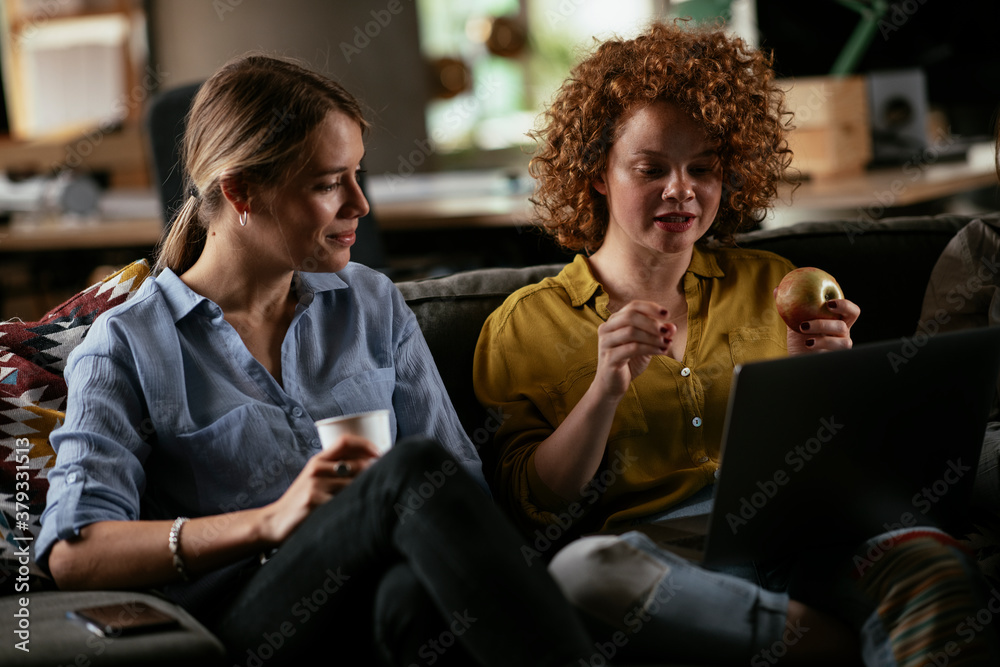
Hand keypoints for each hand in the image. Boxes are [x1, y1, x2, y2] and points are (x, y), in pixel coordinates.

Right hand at [257, 434, 379, 545]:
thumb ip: (335, 470)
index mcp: (318, 460)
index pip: (345, 441)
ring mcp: (315, 486)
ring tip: (374, 501)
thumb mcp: (314, 478)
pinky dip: (353, 508)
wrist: (274, 521)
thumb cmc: (302, 499)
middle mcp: (316, 469)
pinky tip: (358, 514)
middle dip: (374, 473)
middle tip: (387, 482)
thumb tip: (371, 464)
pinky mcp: (314, 503)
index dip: (366, 444)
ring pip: (353, 485)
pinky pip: (343, 503)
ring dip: (366, 492)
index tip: (382, 453)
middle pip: (356, 465)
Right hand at [594, 300, 673, 399]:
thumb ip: (657, 335)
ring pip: (631, 332)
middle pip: (630, 316)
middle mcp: (607, 329)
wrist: (613, 385)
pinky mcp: (609, 358)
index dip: (650, 307)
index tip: (667, 314)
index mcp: (615, 321)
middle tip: (666, 332)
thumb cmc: (629, 362)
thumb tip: (672, 327)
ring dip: (652, 337)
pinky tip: (661, 351)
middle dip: (652, 323)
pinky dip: (649, 348)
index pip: (632, 306)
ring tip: (665, 344)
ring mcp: (606, 343)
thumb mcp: (647, 345)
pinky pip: (632, 348)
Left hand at [784, 297, 860, 355]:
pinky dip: (821, 344)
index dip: (844, 303)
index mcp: (836, 319)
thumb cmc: (799, 341)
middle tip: (826, 305)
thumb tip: (777, 289)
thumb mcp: (793, 322)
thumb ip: (789, 306)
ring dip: (823, 326)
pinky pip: (835, 350)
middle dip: (842, 307)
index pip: (849, 309)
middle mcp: (843, 331)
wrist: (798, 361)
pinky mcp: (836, 356)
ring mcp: (842, 345)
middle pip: (853, 315)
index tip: (828, 301)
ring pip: (843, 332)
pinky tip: (808, 343)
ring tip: (804, 327)